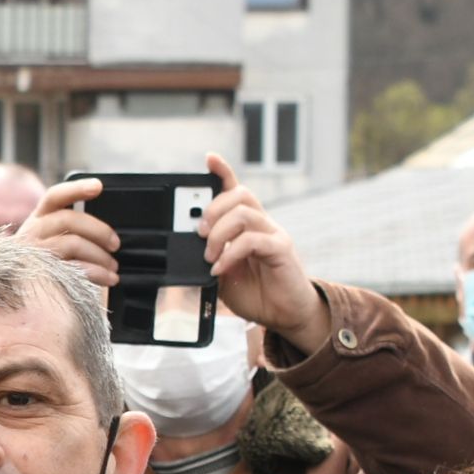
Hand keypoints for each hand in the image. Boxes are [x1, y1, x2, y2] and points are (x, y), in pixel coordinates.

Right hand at [23, 177, 120, 290]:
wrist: (25, 294)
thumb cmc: (46, 265)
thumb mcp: (52, 241)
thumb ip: (72, 230)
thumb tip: (108, 233)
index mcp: (38, 218)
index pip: (55, 197)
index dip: (76, 189)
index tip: (98, 187)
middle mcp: (31, 232)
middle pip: (67, 219)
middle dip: (98, 230)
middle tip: (116, 244)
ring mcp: (34, 253)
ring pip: (72, 244)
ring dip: (100, 255)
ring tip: (113, 267)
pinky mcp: (41, 274)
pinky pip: (74, 268)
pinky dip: (96, 273)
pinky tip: (107, 278)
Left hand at [198, 157, 333, 358]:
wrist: (284, 314)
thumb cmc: (255, 293)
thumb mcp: (223, 274)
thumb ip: (211, 258)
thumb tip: (190, 250)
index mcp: (248, 226)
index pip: (236, 190)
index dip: (223, 172)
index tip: (209, 159)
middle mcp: (262, 224)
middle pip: (239, 194)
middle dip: (213, 209)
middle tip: (199, 233)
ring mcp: (274, 234)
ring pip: (244, 213)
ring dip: (218, 233)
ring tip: (209, 257)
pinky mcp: (281, 250)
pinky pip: (253, 240)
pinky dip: (230, 253)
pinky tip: (220, 268)